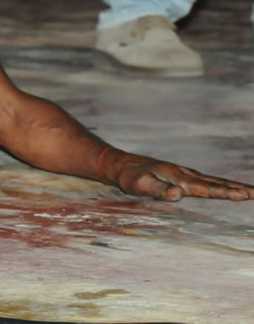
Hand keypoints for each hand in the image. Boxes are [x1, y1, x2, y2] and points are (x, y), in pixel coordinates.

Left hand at [111, 154, 252, 200]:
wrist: (120, 164)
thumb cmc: (128, 177)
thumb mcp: (139, 184)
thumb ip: (158, 189)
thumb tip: (178, 195)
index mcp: (179, 178)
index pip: (208, 188)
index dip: (227, 193)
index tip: (246, 195)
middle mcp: (185, 175)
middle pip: (218, 183)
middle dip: (240, 189)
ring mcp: (184, 174)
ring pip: (214, 181)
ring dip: (233, 186)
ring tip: (251, 192)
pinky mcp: (180, 176)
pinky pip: (206, 182)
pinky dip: (221, 185)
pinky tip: (226, 189)